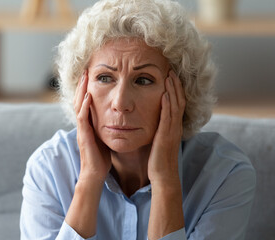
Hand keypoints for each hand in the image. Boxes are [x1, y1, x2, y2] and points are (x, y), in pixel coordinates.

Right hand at [74, 70, 111, 183]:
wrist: (95, 174)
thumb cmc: (101, 158)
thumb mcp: (104, 138)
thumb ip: (106, 128)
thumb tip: (115, 119)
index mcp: (88, 124)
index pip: (85, 102)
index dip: (87, 89)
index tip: (92, 76)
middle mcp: (83, 125)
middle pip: (79, 100)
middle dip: (83, 85)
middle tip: (86, 70)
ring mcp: (82, 130)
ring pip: (78, 105)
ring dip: (81, 90)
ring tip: (85, 77)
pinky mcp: (84, 136)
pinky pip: (82, 118)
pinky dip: (84, 106)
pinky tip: (88, 96)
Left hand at [147, 70, 185, 238]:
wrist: (163, 175)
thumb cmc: (158, 159)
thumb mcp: (159, 140)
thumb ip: (159, 129)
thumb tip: (152, 119)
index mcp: (173, 126)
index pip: (177, 103)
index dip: (175, 89)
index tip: (170, 76)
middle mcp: (175, 126)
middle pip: (179, 100)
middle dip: (175, 85)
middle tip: (171, 70)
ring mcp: (172, 131)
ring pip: (176, 106)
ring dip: (173, 90)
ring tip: (169, 76)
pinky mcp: (166, 136)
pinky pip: (168, 117)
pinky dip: (167, 105)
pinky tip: (164, 94)